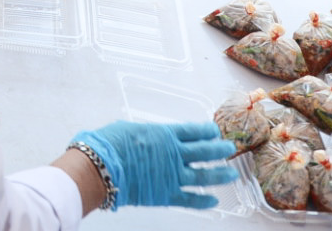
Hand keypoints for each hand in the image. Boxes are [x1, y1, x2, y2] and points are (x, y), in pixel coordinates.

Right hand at [73, 122, 236, 209]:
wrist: (100, 168)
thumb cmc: (109, 145)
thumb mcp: (129, 129)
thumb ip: (146, 135)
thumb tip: (148, 137)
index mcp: (164, 134)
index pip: (193, 131)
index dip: (206, 131)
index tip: (214, 131)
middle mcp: (174, 154)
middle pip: (204, 151)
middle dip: (219, 149)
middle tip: (229, 149)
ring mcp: (173, 175)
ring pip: (204, 175)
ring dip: (219, 174)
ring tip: (231, 173)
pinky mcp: (167, 194)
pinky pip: (190, 198)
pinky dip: (203, 200)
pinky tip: (213, 201)